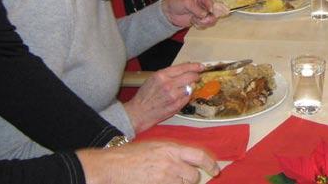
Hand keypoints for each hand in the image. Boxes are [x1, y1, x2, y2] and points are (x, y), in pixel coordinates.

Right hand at [78, 140, 218, 183]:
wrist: (112, 166)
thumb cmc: (130, 155)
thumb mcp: (155, 146)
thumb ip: (172, 153)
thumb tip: (186, 161)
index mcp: (171, 148)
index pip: (199, 156)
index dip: (210, 164)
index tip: (215, 170)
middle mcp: (171, 162)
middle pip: (193, 176)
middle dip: (190, 179)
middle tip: (180, 178)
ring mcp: (164, 177)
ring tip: (166, 179)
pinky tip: (160, 182)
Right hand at [124, 63, 203, 131]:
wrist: (138, 113)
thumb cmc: (145, 96)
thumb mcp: (153, 79)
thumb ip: (169, 73)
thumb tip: (185, 68)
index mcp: (162, 75)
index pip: (184, 67)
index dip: (194, 66)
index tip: (200, 66)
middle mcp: (169, 84)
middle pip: (191, 76)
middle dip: (196, 76)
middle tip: (196, 76)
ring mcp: (174, 96)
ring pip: (191, 87)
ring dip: (190, 87)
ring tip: (183, 88)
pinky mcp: (177, 105)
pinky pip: (188, 97)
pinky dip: (187, 95)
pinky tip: (180, 96)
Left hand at [161, 0, 227, 28]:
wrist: (169, 13)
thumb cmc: (176, 2)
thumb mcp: (185, 2)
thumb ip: (195, 8)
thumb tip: (205, 14)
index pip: (210, 1)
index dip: (211, 7)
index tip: (209, 12)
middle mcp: (205, 4)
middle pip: (214, 11)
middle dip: (209, 17)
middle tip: (203, 20)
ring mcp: (203, 13)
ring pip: (211, 19)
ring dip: (203, 22)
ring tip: (194, 20)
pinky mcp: (201, 20)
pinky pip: (205, 25)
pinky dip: (200, 25)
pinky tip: (193, 22)